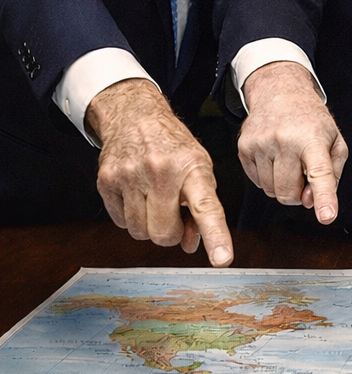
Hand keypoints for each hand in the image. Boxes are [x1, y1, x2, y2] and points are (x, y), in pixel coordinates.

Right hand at [86, 79, 232, 264]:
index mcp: (191, 168)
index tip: (222, 259)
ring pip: (140, 233)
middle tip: (173, 214)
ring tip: (154, 200)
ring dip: (149, 225)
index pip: (205, 208)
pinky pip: (120, 223)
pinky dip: (130, 217)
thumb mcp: (199, 169)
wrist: (134, 114)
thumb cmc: (172, 146)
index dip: (215, 235)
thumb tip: (190, 245)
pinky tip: (136, 194)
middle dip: (170, 233)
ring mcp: (130, 176)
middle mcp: (160, 171)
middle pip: (164, 234)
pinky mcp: (107, 180)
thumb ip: (201, 208)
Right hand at [238, 61, 347, 223]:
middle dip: (298, 195)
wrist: (279, 92)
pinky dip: (268, 179)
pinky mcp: (244, 147)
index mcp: (312, 139)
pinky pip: (257, 183)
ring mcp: (261, 143)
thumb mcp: (335, 142)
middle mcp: (285, 140)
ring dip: (282, 186)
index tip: (326, 216)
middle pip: (288, 194)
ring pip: (271, 192)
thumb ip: (331, 176)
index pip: (320, 173)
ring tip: (288, 161)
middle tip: (302, 176)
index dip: (324, 197)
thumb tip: (309, 201)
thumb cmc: (310, 121)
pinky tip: (274, 159)